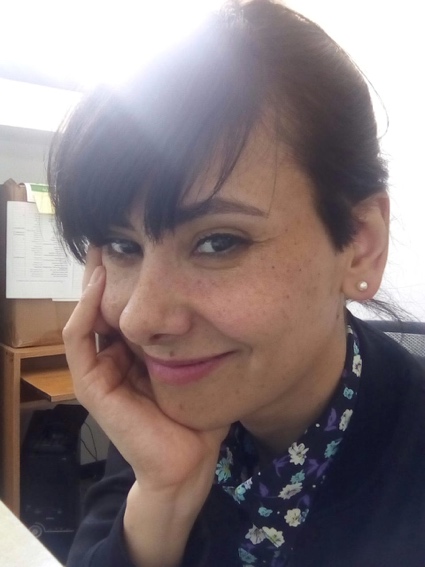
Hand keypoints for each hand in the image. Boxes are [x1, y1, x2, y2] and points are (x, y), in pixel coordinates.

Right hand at [64, 247, 228, 492]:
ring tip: (101, 246)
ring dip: (91, 280)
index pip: (125, 305)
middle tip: (115, 233)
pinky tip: (100, 281)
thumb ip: (197, 334)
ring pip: (86, 314)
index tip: (140, 242)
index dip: (127, 274)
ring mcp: (100, 371)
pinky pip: (80, 339)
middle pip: (102, 304)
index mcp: (136, 351)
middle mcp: (114, 357)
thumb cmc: (199, 412)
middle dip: (106, 270)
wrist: (188, 461)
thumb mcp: (200, 361)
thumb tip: (210, 293)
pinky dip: (86, 309)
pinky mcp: (93, 385)